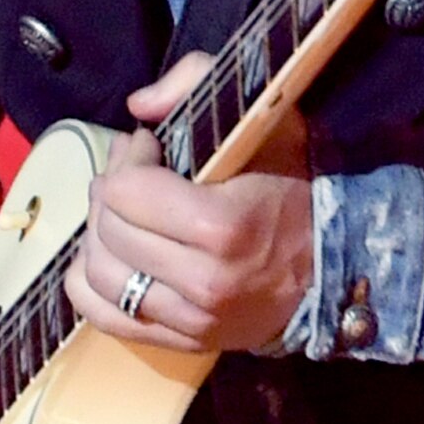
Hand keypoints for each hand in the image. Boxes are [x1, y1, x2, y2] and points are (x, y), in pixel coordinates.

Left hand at [67, 53, 312, 354]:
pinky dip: (90, 283)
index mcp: (223, 227)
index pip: (125, 191)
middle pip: (108, 230)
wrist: (334, 261)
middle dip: (110, 191)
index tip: (150, 148)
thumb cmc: (293, 182)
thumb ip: (195, 82)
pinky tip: (111, 255)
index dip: (129, 158)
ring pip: (98, 274)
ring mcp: (193, 320)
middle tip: (133, 175)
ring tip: (124, 214)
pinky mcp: (184, 342)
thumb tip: (137, 108)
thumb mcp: (261, 116)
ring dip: (99, 234)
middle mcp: (204, 282)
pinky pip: (105, 316)